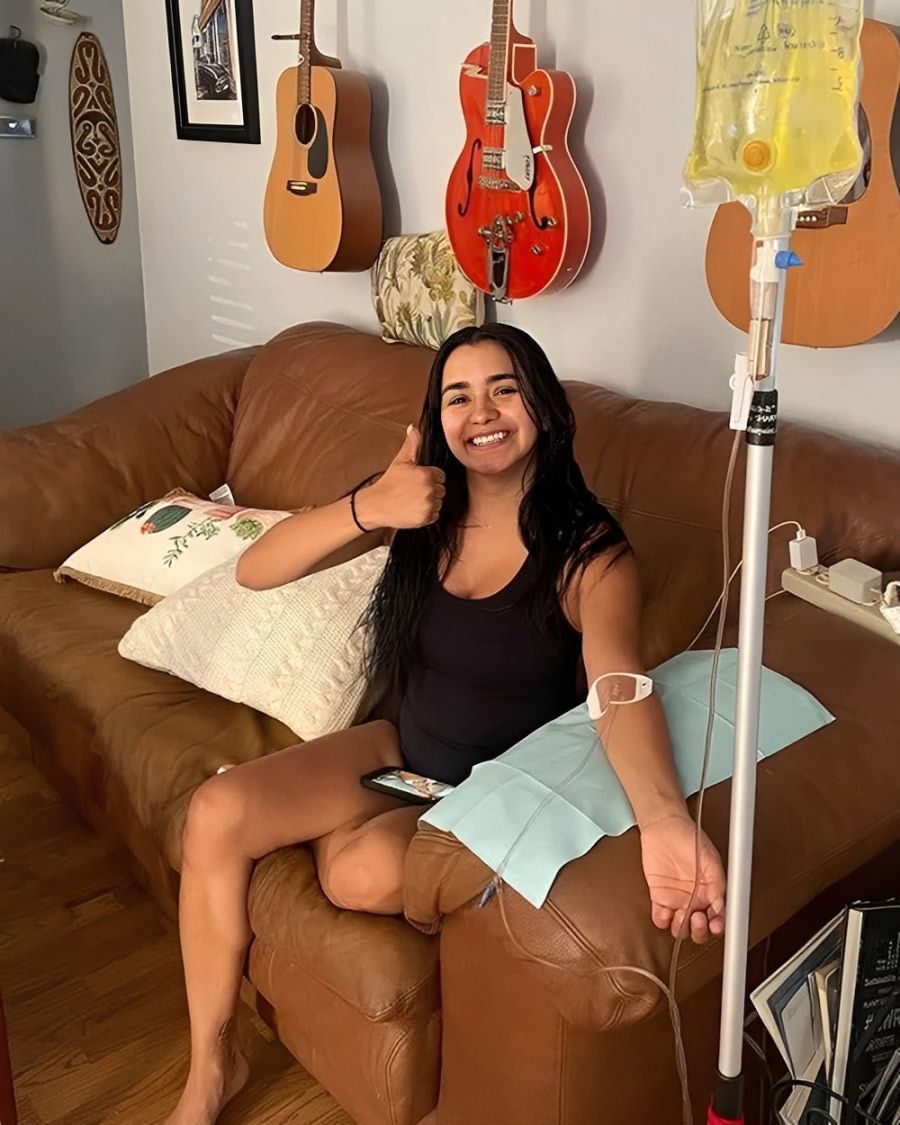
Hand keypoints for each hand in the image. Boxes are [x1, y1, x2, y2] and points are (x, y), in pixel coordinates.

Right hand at [355, 425, 445, 530]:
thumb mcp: (400, 461)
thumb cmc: (389, 482)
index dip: (429, 478)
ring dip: (429, 502)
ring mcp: (428, 505)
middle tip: (413, 491)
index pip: (440, 476)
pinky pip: (435, 515)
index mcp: (427, 474)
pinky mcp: (425, 518)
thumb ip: (411, 444)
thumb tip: (414, 427)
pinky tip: (414, 509)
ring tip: (413, 500)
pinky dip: (427, 514)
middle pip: (441, 489)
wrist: (376, 505)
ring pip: (439, 502)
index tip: (416, 481)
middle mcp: (430, 490)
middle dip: (430, 490)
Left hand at [639, 814, 725, 943]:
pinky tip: (665, 911)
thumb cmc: (689, 838)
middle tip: (698, 918)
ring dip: (682, 927)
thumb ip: (717, 883)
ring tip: (683, 913)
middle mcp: (695, 900)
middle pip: (700, 930)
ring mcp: (676, 900)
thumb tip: (721, 905)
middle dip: (700, 931)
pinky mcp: (659, 897)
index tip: (717, 925)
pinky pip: (660, 918)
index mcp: (710, 893)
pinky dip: (662, 920)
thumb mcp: (710, 859)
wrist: (665, 826)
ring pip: (680, 928)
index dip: (718, 926)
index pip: (718, 918)